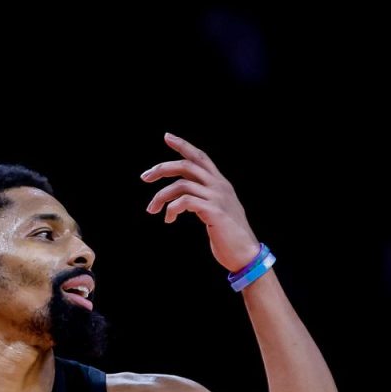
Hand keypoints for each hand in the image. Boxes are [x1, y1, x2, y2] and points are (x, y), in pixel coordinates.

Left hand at [141, 133, 260, 271]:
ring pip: (182, 184)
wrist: (245, 254)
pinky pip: (185, 201)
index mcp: (220, 183)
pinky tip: (168, 219)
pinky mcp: (214, 212)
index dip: (183, 145)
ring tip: (152, 209)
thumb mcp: (218, 210)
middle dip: (162, 168)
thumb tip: (184, 196)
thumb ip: (205, 198)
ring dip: (161, 196)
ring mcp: (217, 198)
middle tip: (145, 177)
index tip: (167, 137)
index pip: (201, 157)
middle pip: (187, 165)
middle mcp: (220, 186)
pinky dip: (172, 208)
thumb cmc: (229, 236)